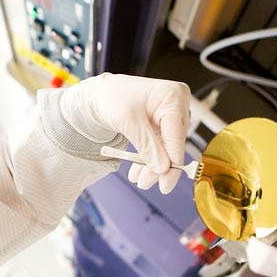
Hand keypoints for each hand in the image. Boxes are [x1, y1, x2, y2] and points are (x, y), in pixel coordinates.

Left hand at [61, 73, 189, 193]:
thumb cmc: (112, 97)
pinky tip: (139, 171)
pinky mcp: (164, 122)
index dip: (172, 160)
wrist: (100, 94)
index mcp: (172, 96)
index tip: (166, 181)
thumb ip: (147, 145)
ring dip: (153, 165)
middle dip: (160, 165)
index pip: (177, 134)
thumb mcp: (128, 122)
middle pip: (174, 142)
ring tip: (139, 179)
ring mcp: (171, 112)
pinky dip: (149, 157)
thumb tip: (162, 168)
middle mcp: (177, 103)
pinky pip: (160, 144)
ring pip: (167, 146)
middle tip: (146, 183)